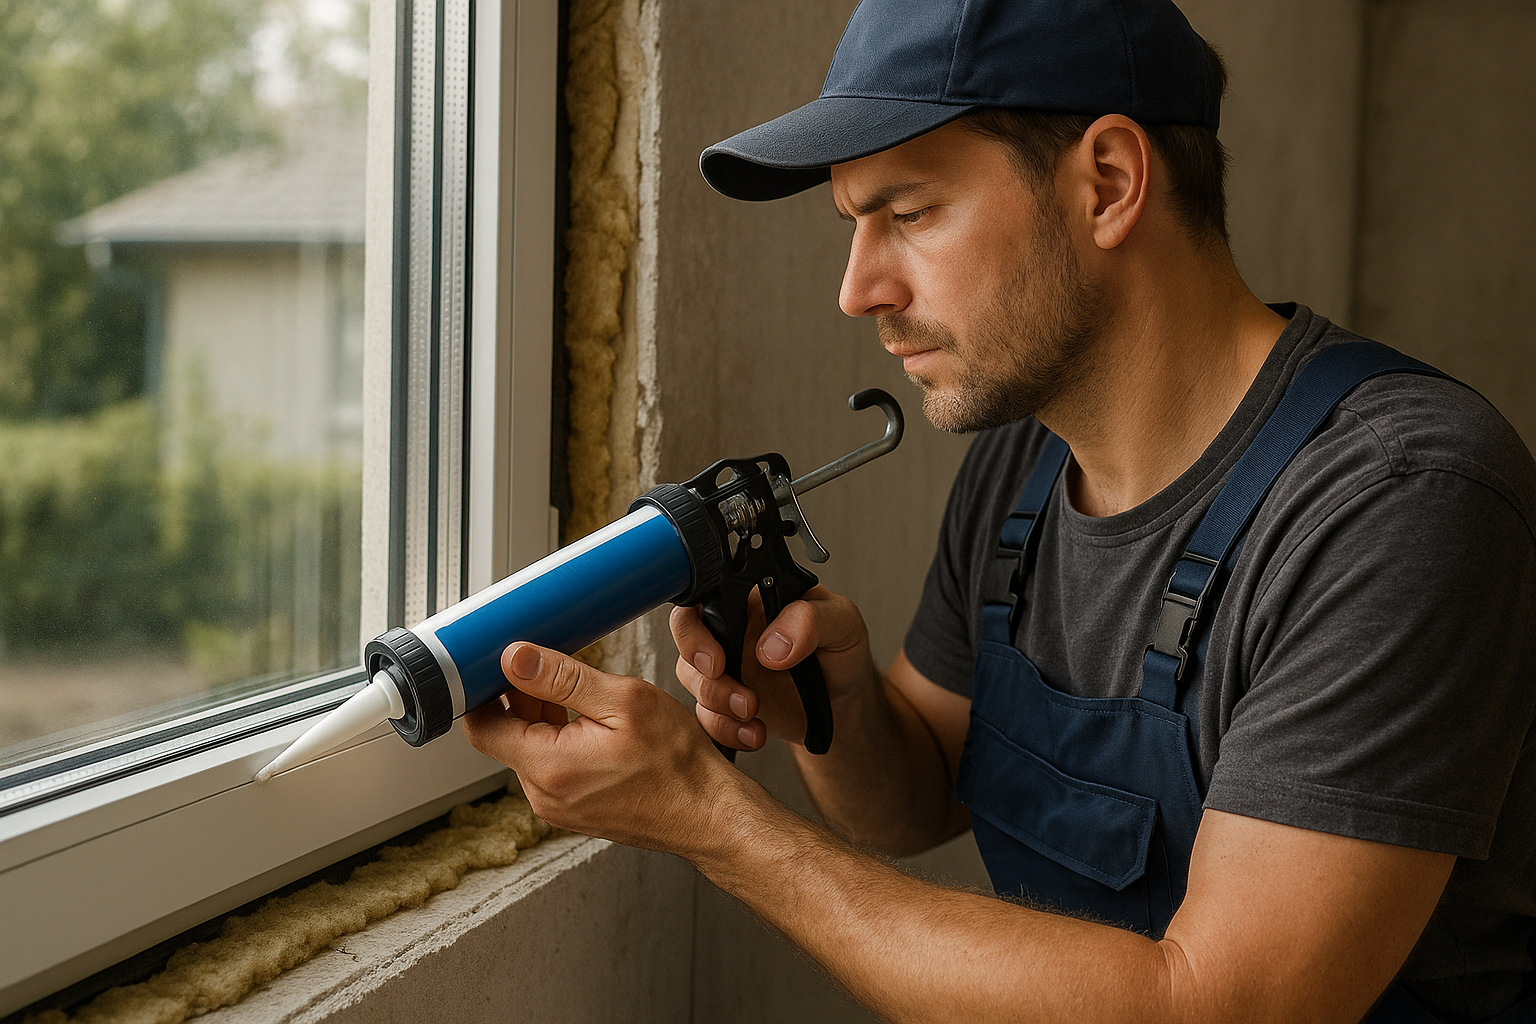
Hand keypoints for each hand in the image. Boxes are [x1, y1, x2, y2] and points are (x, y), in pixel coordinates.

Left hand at [462, 642, 737, 855]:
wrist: (708, 813)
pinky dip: (561, 739)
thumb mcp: (623, 701)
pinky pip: (552, 768)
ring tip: (581, 693)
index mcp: (548, 767)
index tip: (494, 664)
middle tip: (551, 665)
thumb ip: (562, 677)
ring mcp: (559, 807)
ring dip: (544, 718)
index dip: (482, 690)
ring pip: (531, 750)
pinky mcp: (575, 810)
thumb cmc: (678, 765)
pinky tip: (591, 722)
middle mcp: (544, 794)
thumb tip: (516, 658)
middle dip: (520, 698)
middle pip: (507, 736)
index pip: (483, 726)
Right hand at [669, 585, 879, 753]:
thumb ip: (810, 622)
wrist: (846, 704)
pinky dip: (725, 729)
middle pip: (686, 638)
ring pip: (692, 679)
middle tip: (724, 678)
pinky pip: (706, 716)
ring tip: (753, 712)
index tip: (715, 656)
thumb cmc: (842, 652)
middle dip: (698, 666)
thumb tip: (771, 645)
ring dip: (716, 701)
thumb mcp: (842, 624)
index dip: (694, 626)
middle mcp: (732, 629)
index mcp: (752, 598)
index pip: (704, 596)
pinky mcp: (727, 701)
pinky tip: (755, 733)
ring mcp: (727, 666)